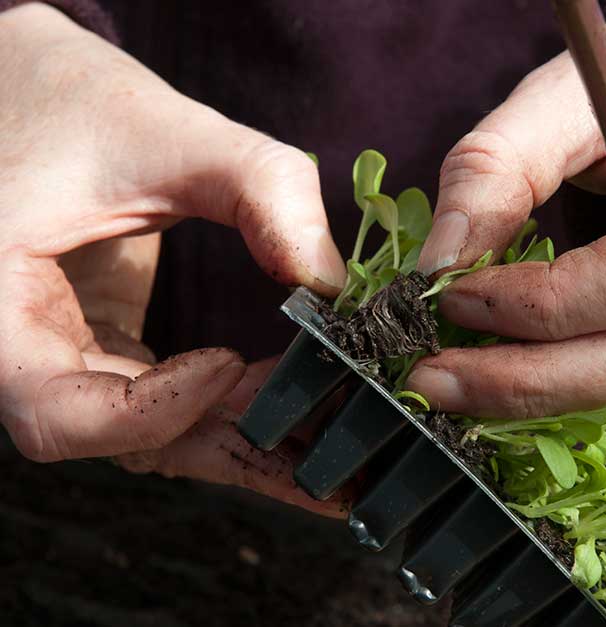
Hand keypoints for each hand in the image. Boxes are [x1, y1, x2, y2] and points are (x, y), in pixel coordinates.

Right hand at [0, 4, 346, 514]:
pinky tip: (298, 400)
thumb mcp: (165, 129)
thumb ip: (259, 186)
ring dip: (243, 439)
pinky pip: (162, 402)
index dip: (149, 410)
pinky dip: (230, 408)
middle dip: (233, 451)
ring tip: (335, 444)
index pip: (57, 415)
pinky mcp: (101, 345)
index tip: (229, 364)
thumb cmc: (74, 99)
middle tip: (330, 463)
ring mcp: (62, 356)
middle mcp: (19, 352)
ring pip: (151, 435)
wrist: (33, 87)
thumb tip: (331, 280)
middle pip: (123, 444)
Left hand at [408, 0, 605, 416]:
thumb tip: (440, 262)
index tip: (455, 299)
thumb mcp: (574, 86)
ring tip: (473, 372)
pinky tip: (547, 355)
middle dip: (531, 380)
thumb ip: (498, 164)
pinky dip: (596, 377)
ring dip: (553, 390)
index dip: (542, 304)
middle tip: (437, 378)